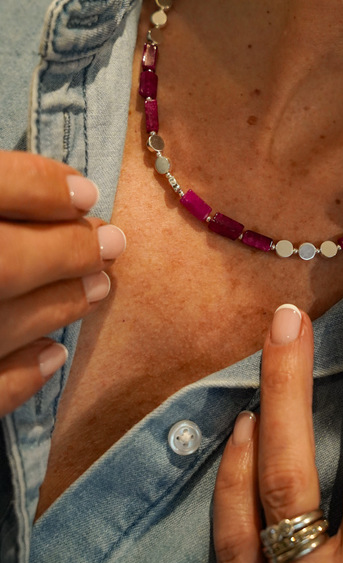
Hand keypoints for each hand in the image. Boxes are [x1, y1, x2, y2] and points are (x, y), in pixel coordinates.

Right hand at [0, 150, 125, 416]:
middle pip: (5, 259)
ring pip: (2, 321)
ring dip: (58, 304)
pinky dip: (20, 376)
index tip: (87, 192)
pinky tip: (54, 356)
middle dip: (66, 250)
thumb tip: (60, 188)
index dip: (41, 185)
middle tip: (111, 243)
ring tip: (99, 288)